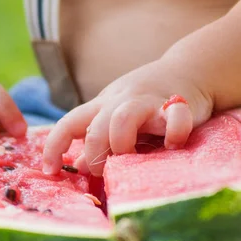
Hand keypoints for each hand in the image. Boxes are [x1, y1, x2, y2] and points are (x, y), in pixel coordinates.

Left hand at [42, 60, 212, 176]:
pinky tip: (173, 146)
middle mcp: (120, 102)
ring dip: (122, 144)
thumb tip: (78, 165)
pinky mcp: (178, 104)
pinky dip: (174, 132)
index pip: (68, 123)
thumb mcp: (116, 117)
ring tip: (134, 159)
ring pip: (122, 118)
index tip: (49, 171)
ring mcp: (148, 102)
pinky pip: (174, 117)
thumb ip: (99, 140)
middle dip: (95, 155)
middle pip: (94, 127)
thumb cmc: (147, 102)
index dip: (54, 146)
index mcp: (102, 106)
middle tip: (105, 171)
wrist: (190, 70)